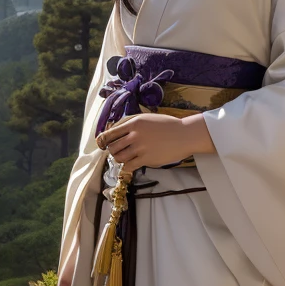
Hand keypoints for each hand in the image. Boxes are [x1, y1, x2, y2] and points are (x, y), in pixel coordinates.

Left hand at [97, 112, 213, 171]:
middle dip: (112, 151)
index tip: (101, 144)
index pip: (109, 133)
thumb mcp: (146, 118)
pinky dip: (127, 167)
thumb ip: (130, 122)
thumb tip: (113, 129)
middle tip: (117, 151)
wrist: (184, 135)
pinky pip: (129, 166)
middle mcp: (134, 135)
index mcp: (133, 123)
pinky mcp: (146, 159)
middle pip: (112, 147)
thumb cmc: (166, 125)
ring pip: (119, 157)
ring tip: (125, 158)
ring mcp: (140, 148)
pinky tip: (131, 165)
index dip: (102, 140)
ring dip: (119, 159)